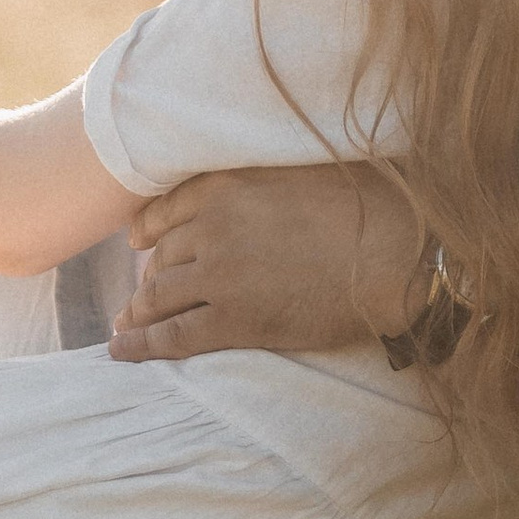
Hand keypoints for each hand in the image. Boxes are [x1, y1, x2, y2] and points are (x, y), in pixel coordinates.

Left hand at [108, 165, 431, 360]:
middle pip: (163, 256)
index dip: (149, 229)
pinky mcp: (235, 321)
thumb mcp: (307, 166)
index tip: (139, 240)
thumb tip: (263, 175)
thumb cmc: (369, 205)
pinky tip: (121, 351)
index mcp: (228, 185)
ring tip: (126, 323)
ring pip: (159, 296)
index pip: (168, 209)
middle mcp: (213, 228)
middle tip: (143, 292)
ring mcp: (219, 277)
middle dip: (151, 275)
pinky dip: (142, 346)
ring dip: (138, 311)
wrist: (397, 255)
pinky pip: (173, 337)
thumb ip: (268, 173)